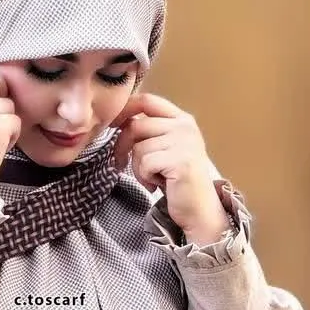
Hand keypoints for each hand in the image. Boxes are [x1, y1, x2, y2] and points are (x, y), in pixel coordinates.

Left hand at [111, 93, 229, 242]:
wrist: (198, 208)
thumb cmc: (177, 181)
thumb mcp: (165, 149)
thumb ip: (150, 132)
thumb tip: (120, 121)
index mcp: (181, 119)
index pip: (147, 100)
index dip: (124, 110)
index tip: (111, 125)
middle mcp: (184, 126)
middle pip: (136, 125)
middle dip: (122, 147)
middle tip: (122, 165)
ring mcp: (184, 142)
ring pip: (139, 148)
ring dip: (137, 168)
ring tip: (152, 178)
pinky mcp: (180, 160)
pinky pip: (145, 163)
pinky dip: (144, 177)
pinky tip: (156, 185)